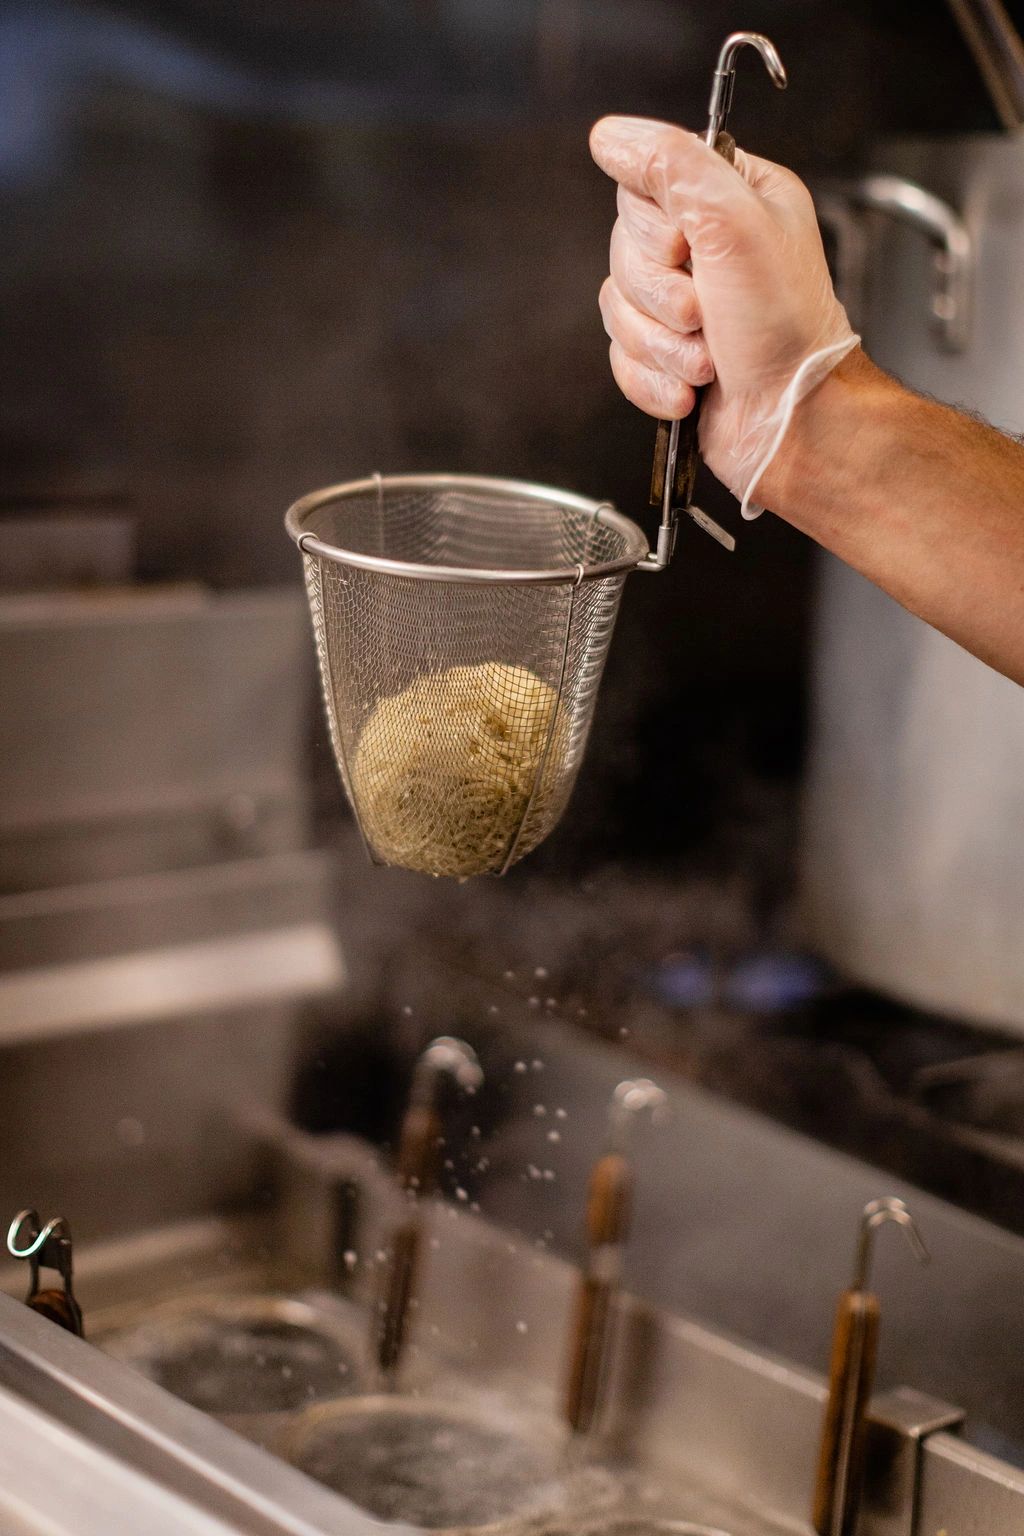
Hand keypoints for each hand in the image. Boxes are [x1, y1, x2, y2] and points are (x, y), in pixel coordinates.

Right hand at [589, 116, 857, 515]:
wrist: (791, 423)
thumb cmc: (785, 331)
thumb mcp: (734, 222)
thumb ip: (671, 165)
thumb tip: (611, 136)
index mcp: (734, 197)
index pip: (646, 183)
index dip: (654, 228)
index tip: (688, 251)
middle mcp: (708, 246)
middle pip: (624, 250)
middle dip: (660, 297)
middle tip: (705, 314)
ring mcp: (685, 305)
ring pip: (616, 308)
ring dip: (660, 345)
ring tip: (707, 360)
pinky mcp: (667, 355)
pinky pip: (620, 357)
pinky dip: (652, 379)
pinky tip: (692, 389)